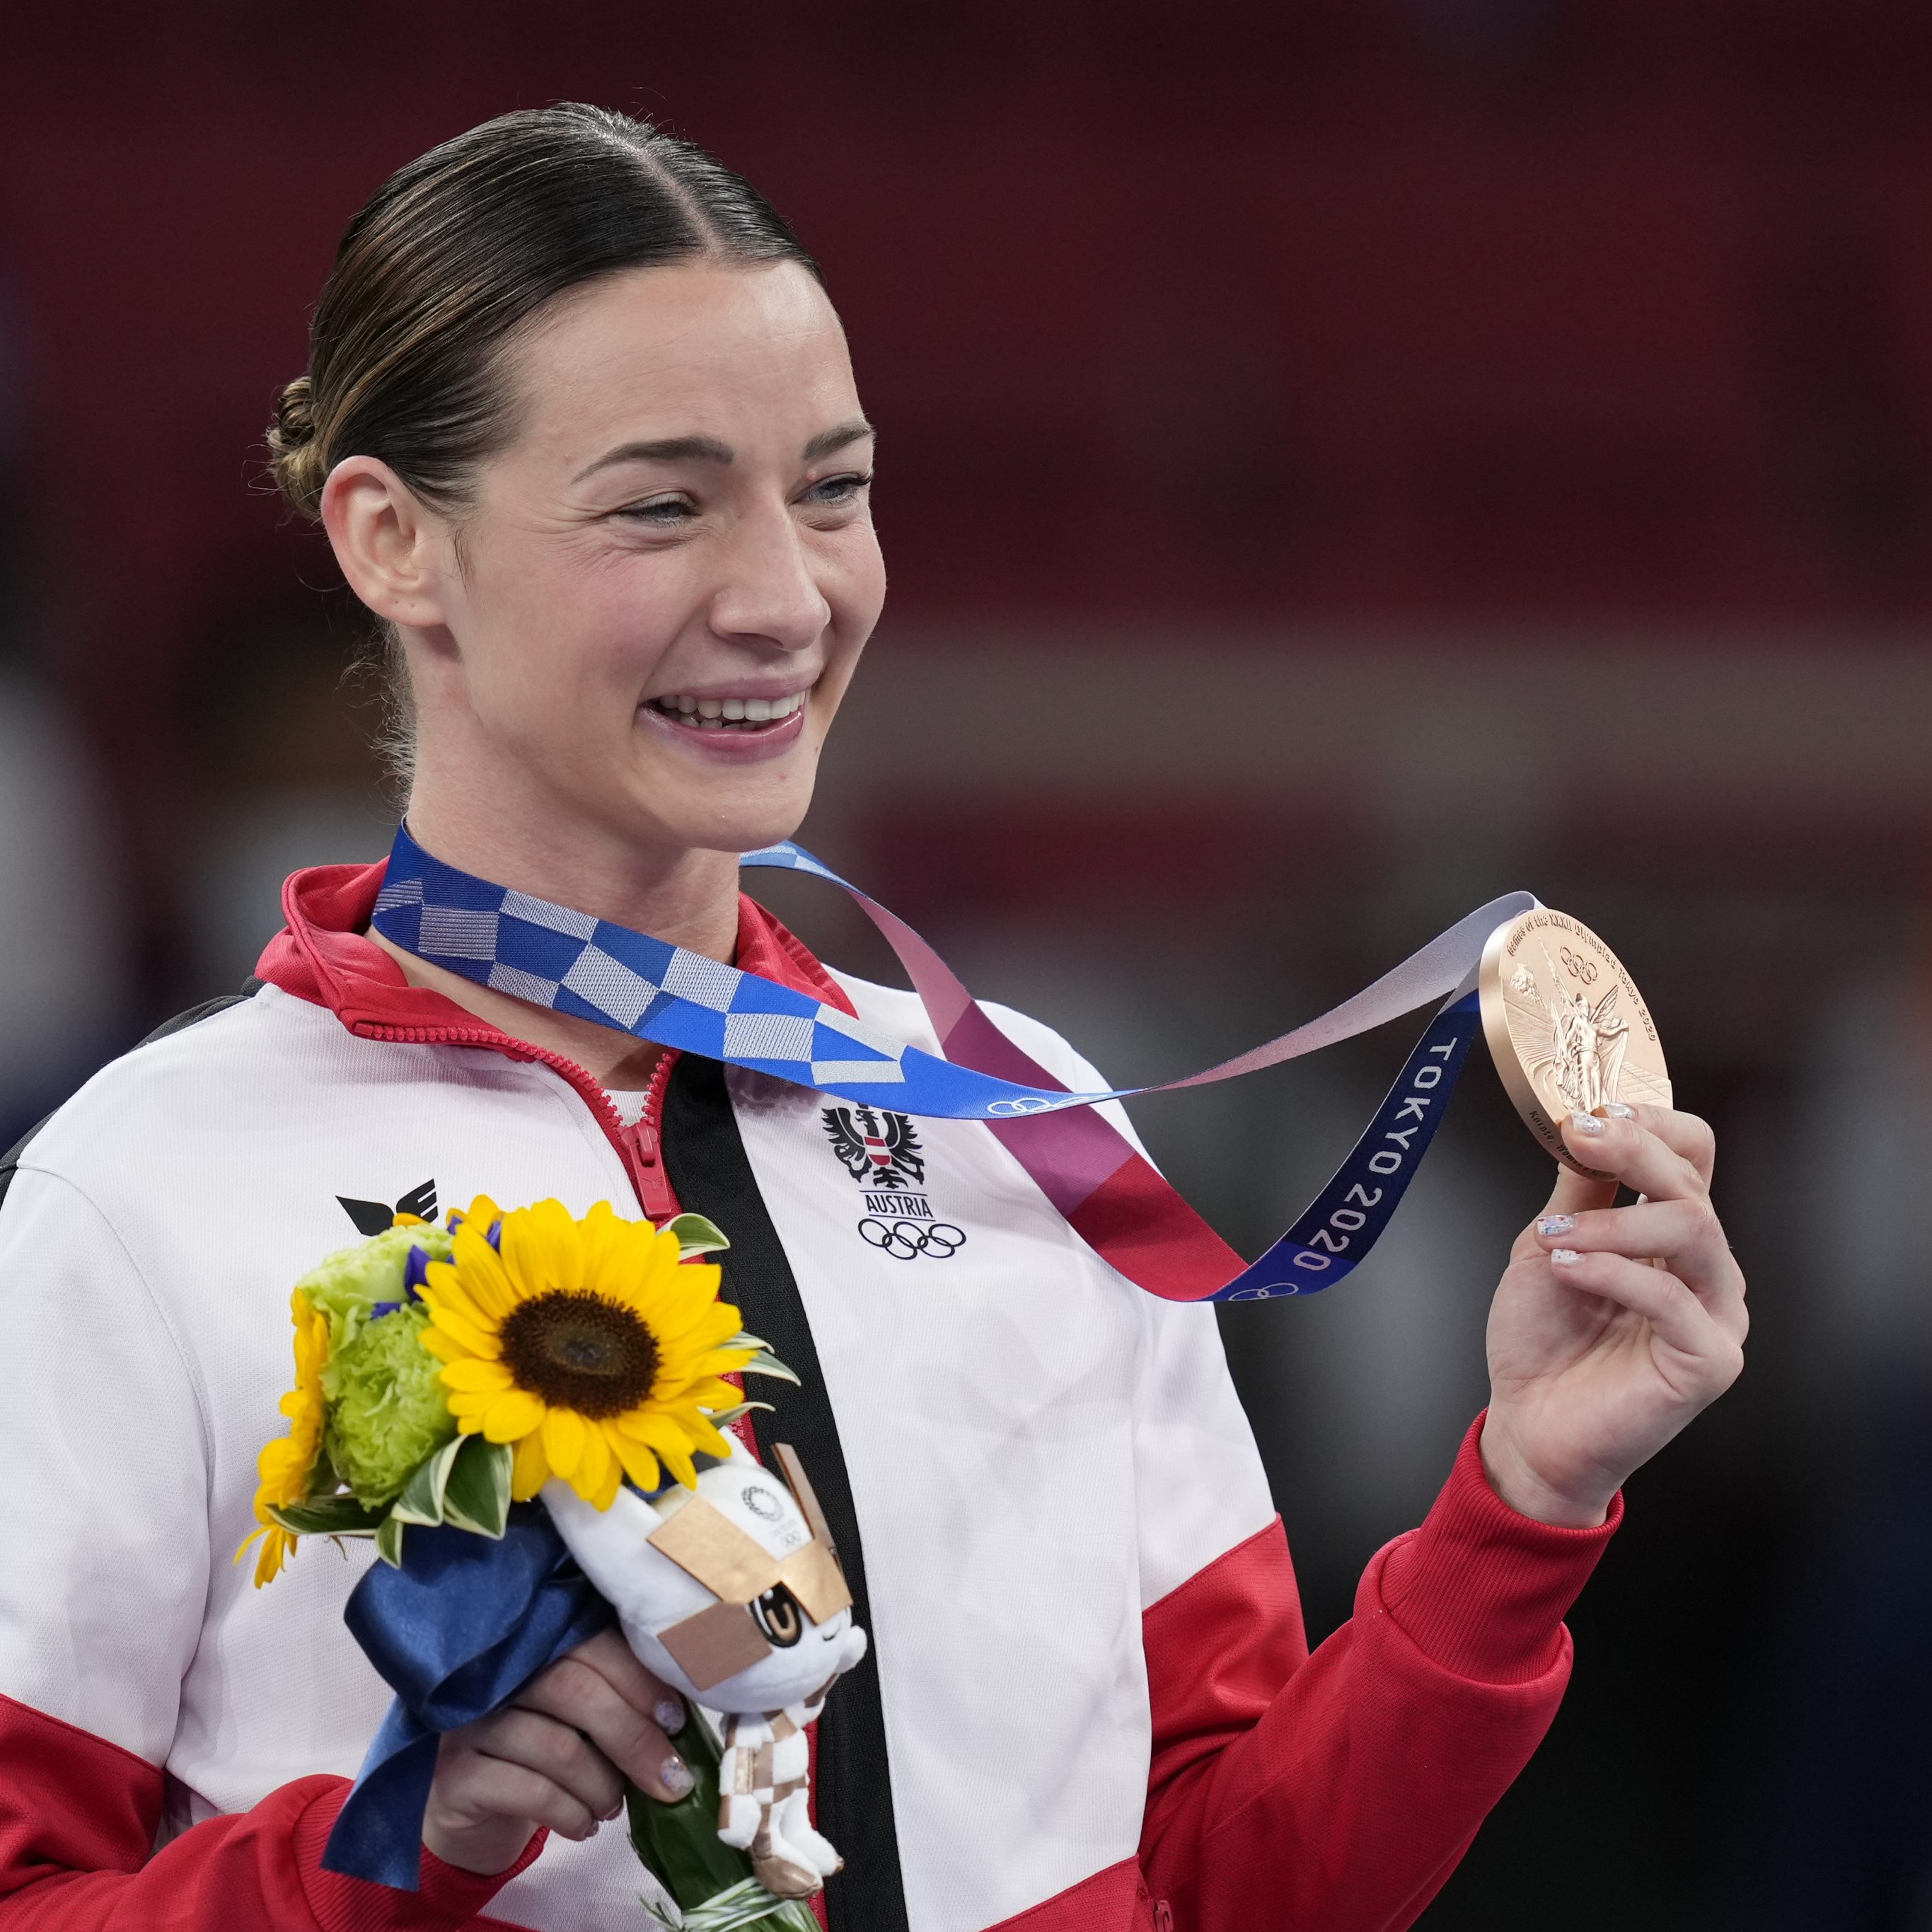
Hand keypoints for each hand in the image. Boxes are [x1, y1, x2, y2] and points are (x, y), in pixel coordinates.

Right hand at [422, 1626, 693, 1876]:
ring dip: (602, 1785)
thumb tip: (682, 1720)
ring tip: (614, 1806)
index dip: (639, 1680)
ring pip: (556, 1746)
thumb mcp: (583, 1717)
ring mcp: (470, 1722)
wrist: (475, 1807)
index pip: (592, 1643)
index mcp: (536, 1644)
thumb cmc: (545, 1750)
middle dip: (633, 1738)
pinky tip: (584, 1825)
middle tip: (669, 1780)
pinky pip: (528, 1790)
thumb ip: (618, 1699)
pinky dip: (570, 1813)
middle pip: (574, 1689)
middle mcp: (497, 1674)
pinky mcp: (456, 1774)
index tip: (675, 1721)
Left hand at [1479, 1104, 1746, 1528]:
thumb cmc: (1543, 1341)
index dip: (1651, 1122)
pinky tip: (1569, 1269)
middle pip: (1694, 1184)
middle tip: (1578, 1138)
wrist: (1529, 1424)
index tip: (1590, 1113)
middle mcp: (1705, 1268)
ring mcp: (1715, 1313)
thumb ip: (1579, 1193)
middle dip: (1634, 1150)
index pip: (1694, 1154)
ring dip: (1615, 1222)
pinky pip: (1674, 1298)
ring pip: (1695, 1230)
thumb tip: (1584, 1124)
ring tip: (1556, 1239)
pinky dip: (1613, 1272)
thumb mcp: (1551, 1245)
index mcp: (1672, 1234)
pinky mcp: (1710, 1359)